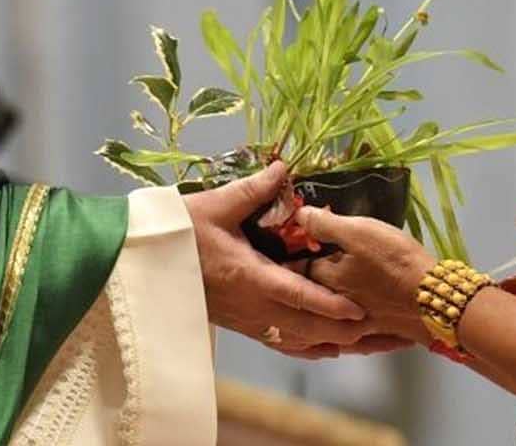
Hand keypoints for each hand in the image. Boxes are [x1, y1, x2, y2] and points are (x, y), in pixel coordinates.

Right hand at [182, 162, 372, 351]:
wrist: (144, 263)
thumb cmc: (180, 233)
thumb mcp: (215, 205)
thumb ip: (253, 190)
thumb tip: (283, 168)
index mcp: (249, 276)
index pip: (296, 295)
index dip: (328, 304)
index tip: (357, 309)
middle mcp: (250, 305)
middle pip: (301, 326)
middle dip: (337, 329)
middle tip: (371, 329)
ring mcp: (243, 319)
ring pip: (291, 339)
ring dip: (323, 341)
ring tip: (356, 340)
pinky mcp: (237, 324)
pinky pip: (275, 342)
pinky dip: (300, 347)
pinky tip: (318, 347)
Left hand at [295, 206, 438, 342]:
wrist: (435, 302)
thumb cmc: (395, 263)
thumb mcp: (360, 233)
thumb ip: (326, 224)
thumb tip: (298, 215)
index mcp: (325, 279)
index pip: (295, 267)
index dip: (291, 254)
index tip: (286, 243)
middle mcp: (333, 305)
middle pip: (311, 290)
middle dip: (304, 278)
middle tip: (305, 260)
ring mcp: (354, 321)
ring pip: (330, 310)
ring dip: (324, 299)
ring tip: (328, 282)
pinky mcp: (376, 329)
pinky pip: (353, 326)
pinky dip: (348, 319)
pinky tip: (353, 312)